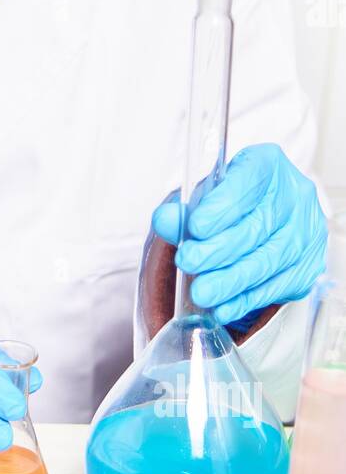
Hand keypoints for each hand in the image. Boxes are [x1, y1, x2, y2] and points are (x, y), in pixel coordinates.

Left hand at [152, 144, 326, 325]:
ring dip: (231, 280)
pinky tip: (223, 306)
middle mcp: (296, 196)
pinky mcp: (308, 267)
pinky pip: (276, 287)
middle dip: (218, 250)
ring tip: (201, 291)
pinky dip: (246, 300)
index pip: (248, 182)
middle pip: (257, 227)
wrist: (261, 219)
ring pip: (268, 261)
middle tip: (188, 262)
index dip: (223, 207)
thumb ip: (183, 210)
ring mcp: (306, 233)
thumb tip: (165, 221)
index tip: (196, 227)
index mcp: (268, 166)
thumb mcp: (204, 198)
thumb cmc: (231, 205)